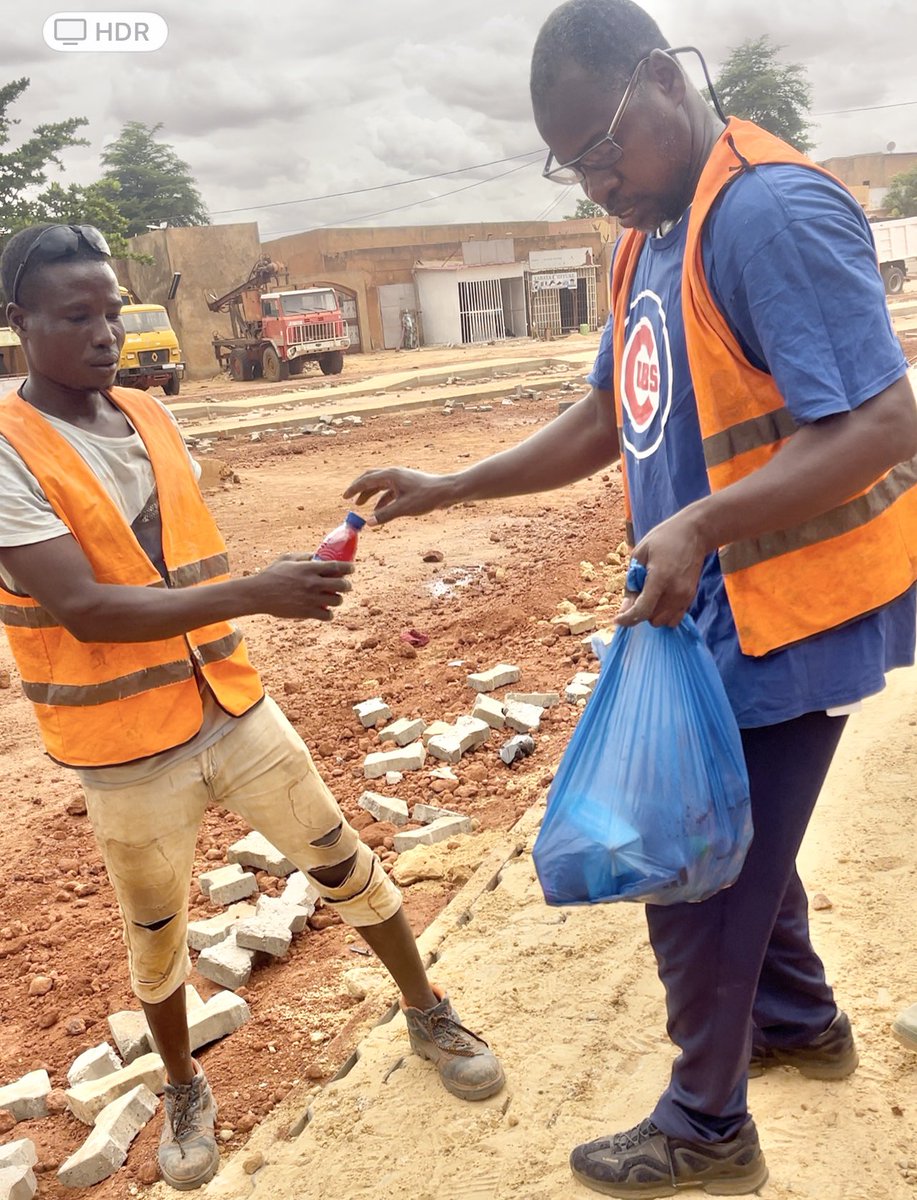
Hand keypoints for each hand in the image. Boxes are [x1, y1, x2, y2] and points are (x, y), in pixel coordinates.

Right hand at [251, 556, 353, 620]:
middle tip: (344, 585)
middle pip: (342, 585)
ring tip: (333, 598)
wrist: (258, 594)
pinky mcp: (307, 612)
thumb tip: (317, 556)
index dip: (349, 568)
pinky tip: (324, 611)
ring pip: (337, 601)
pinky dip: (328, 614)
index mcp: (309, 568)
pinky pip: (328, 615)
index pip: (337, 566)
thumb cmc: (271, 574)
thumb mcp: (286, 559)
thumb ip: (303, 556)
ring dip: (337, 599)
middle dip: (347, 585)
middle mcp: (313, 583)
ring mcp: (311, 599)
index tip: (352, 569)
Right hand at [343, 467, 452, 524]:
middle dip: (360, 489)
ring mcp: (401, 479)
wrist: (447, 491)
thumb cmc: (426, 497)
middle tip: (349, 499)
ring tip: (362, 506)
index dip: (354, 489)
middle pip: (371, 479)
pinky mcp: (408, 485)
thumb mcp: (403, 508)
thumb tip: (368, 523)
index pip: (366, 480)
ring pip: (380, 485)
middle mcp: (394, 474)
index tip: (344, 498)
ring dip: (370, 495)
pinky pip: (390, 491)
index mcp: (390, 475)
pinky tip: (380, 511)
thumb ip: (384, 515)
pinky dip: (382, 500)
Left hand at [615, 508, 707, 627]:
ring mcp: (685, 597)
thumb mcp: (639, 554)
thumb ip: (631, 582)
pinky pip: (674, 619)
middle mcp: (675, 591)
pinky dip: (664, 615)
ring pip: (662, 622)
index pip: (642, 610)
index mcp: (660, 578)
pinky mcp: (691, 598)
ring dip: (652, 614)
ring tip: (650, 595)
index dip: (627, 619)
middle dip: (640, 612)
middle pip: (651, 619)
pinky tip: (660, 600)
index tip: (617, 619)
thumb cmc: (663, 539)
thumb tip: (625, 608)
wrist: (694, 533)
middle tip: (638, 593)